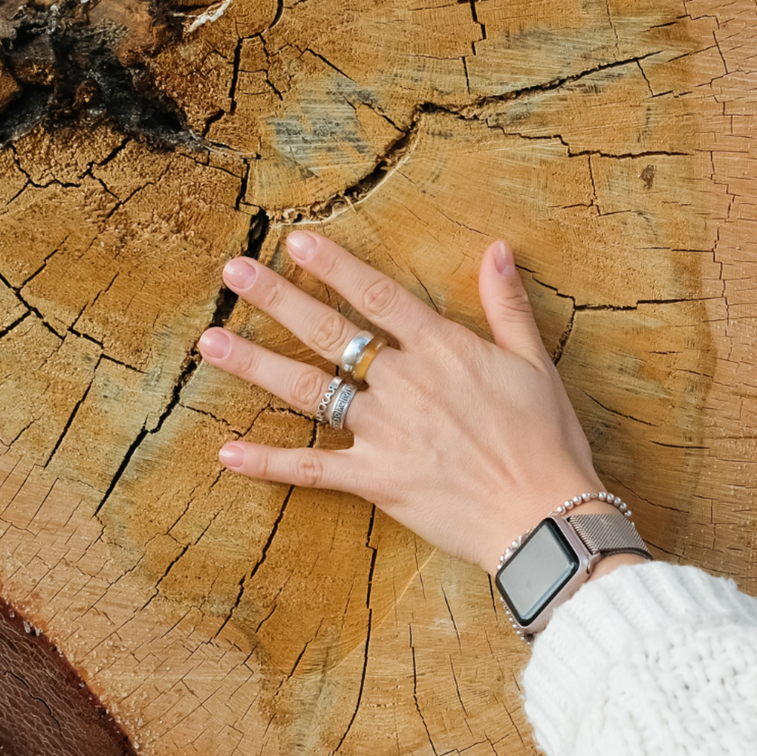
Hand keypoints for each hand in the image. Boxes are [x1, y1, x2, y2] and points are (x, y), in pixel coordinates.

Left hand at [197, 231, 623, 574]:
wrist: (544, 514)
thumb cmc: (545, 438)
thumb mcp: (535, 362)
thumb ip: (507, 304)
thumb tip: (496, 249)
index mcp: (441, 349)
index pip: (377, 296)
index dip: (334, 265)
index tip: (294, 241)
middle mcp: (402, 382)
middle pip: (329, 332)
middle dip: (277, 298)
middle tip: (233, 271)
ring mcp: (383, 431)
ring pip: (308, 391)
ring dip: (256, 364)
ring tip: (210, 342)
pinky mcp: (375, 478)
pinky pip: (311, 469)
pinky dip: (267, 464)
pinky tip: (226, 454)